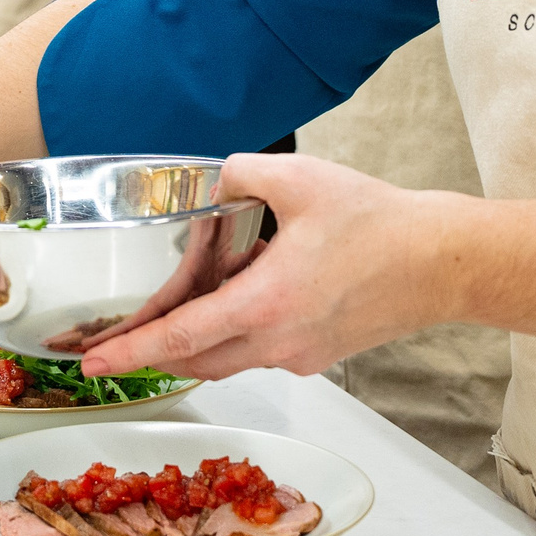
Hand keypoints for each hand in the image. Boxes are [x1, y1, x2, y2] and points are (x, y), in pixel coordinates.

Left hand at [75, 154, 456, 380]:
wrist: (442, 263)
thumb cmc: (380, 224)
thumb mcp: (300, 178)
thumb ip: (242, 172)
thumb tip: (214, 182)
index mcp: (264, 304)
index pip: (180, 337)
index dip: (131, 351)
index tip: (93, 363)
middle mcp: (276, 342)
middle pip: (195, 358)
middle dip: (150, 352)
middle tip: (110, 345)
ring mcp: (298, 355)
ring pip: (226, 358)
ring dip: (193, 342)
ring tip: (169, 315)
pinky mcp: (316, 354)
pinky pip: (258, 351)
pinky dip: (233, 333)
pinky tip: (239, 295)